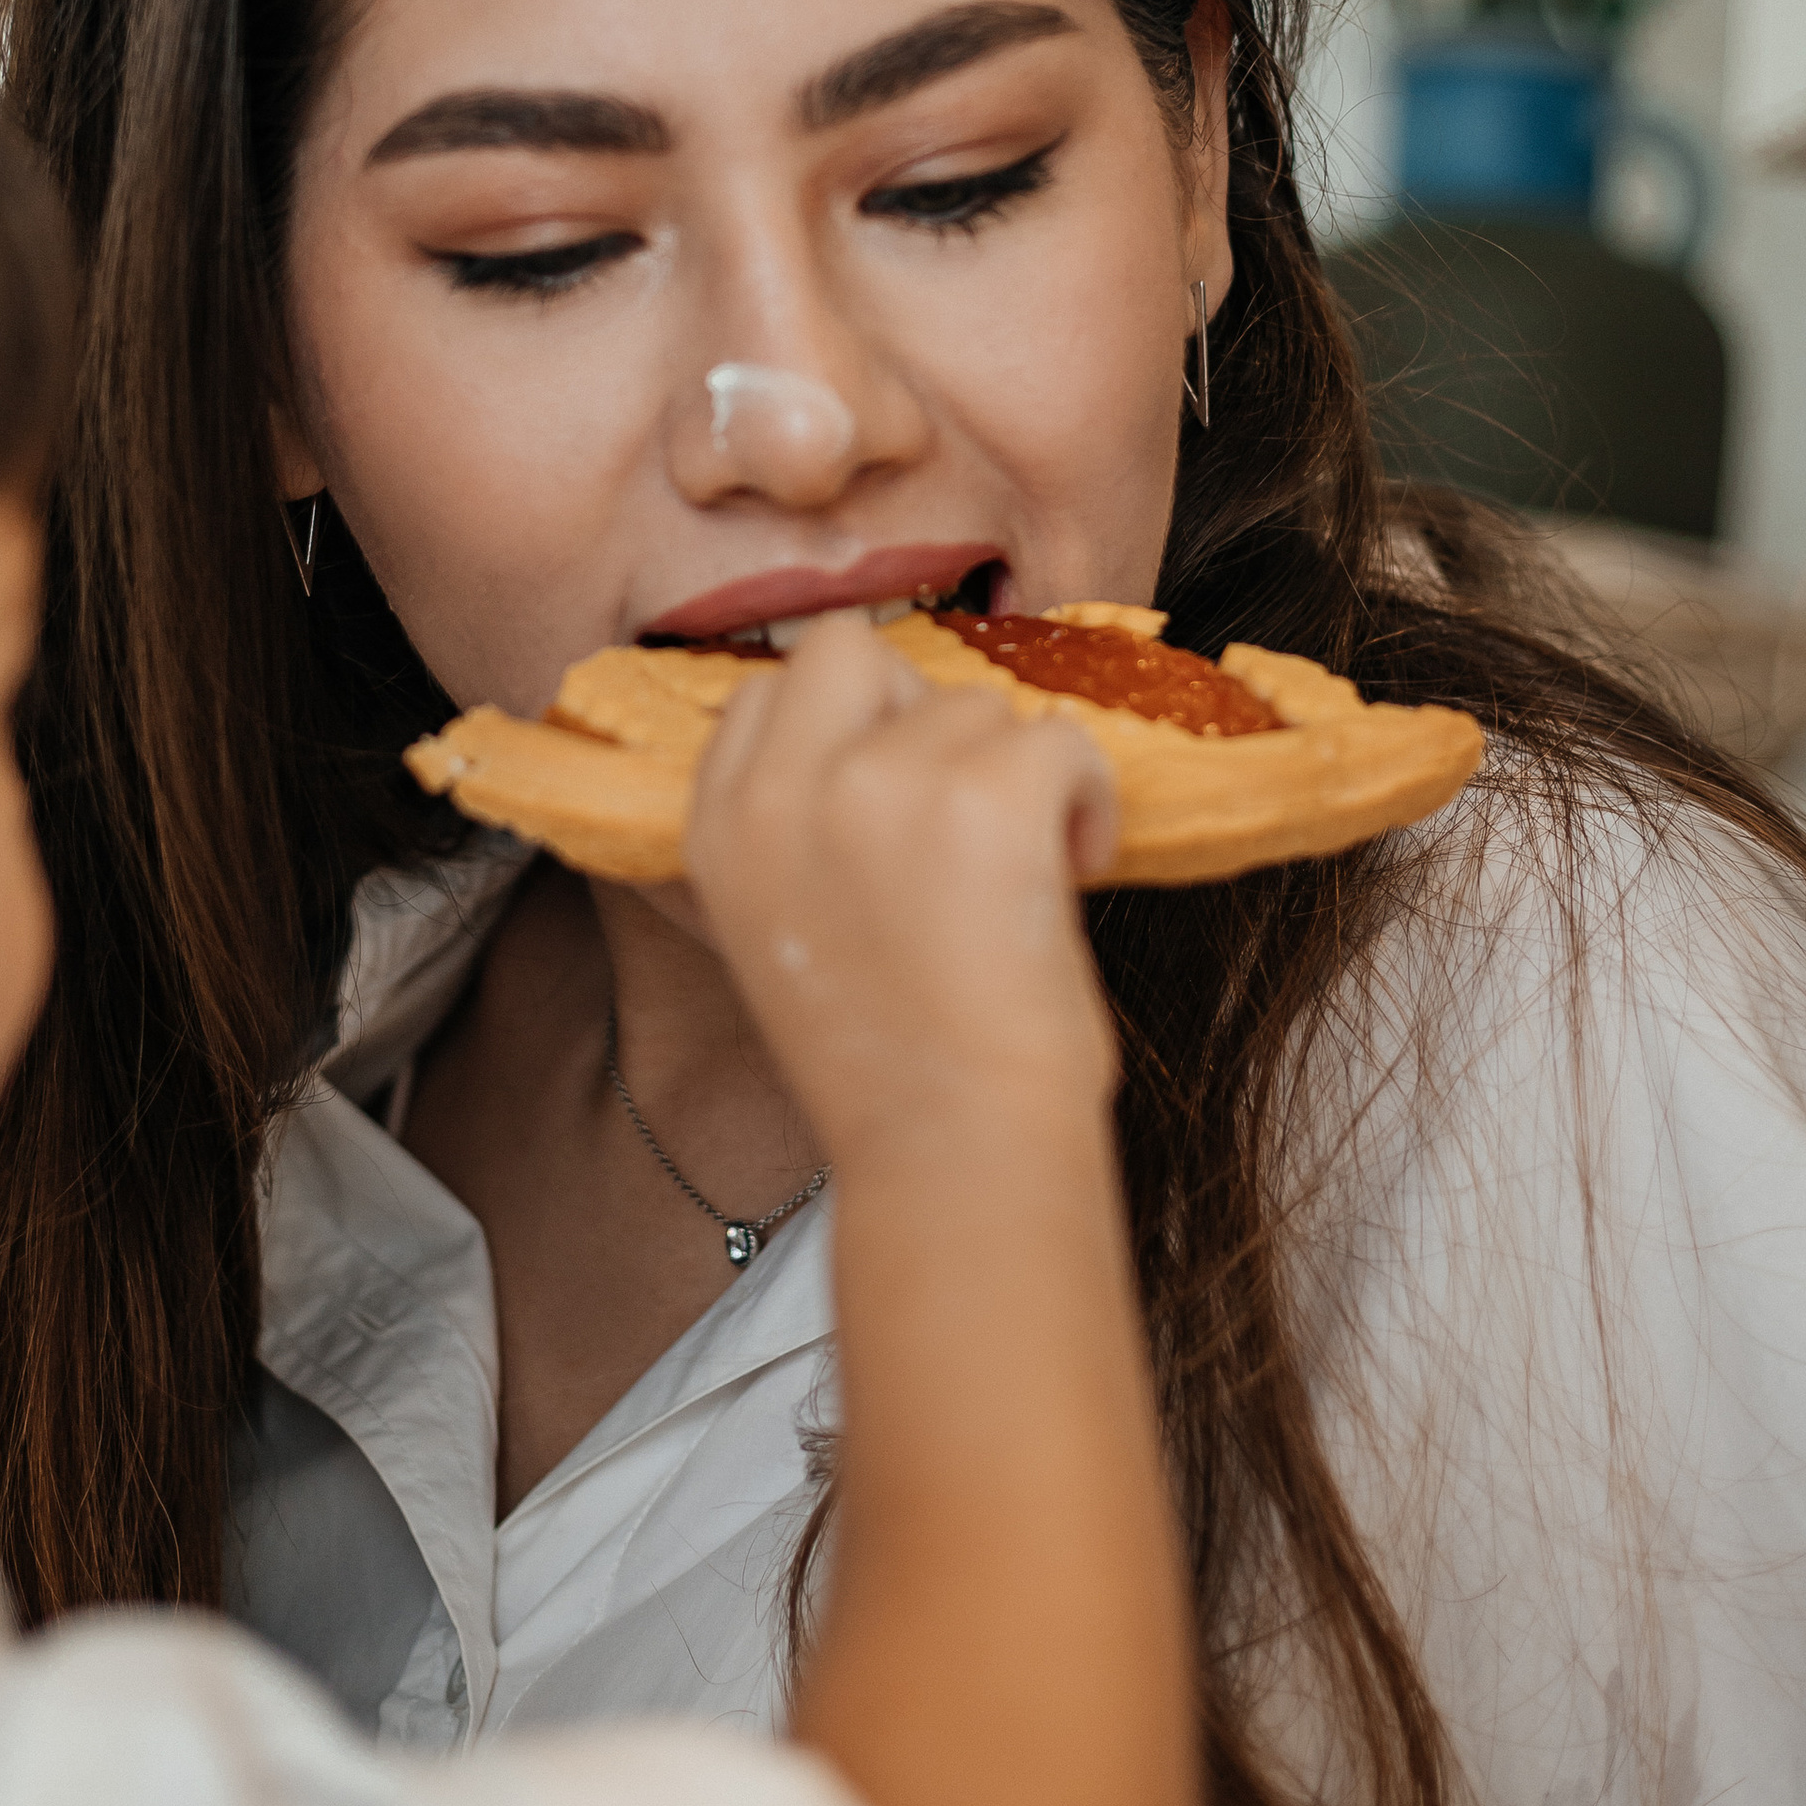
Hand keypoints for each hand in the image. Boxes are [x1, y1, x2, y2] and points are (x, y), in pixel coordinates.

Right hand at [681, 610, 1118, 1163]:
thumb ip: (793, 829)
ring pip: (976, 704)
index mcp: (719, 827)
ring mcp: (879, 784)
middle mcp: (783, 790)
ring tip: (1017, 884)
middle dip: (919, 714)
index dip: (845, 728)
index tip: (895, 800)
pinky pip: (1060, 737)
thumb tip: (870, 746)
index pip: (763, 691)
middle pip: (853, 650)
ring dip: (1016, 777)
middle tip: (958, 814)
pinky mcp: (984, 795)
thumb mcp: (778, 933)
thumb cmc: (892, 1067)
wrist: (955, 1155)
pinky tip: (1071, 874)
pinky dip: (1086, 800)